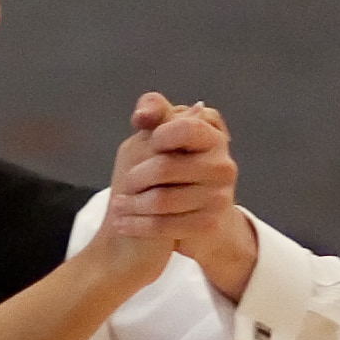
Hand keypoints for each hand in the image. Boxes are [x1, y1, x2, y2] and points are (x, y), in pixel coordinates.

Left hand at [110, 92, 256, 297]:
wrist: (194, 219)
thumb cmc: (175, 170)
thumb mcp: (166, 137)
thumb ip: (156, 114)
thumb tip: (141, 115)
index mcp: (213, 136)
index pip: (186, 128)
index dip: (159, 135)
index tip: (147, 143)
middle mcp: (222, 165)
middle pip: (165, 167)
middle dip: (135, 177)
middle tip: (123, 183)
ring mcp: (219, 196)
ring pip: (161, 199)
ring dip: (131, 204)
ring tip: (117, 205)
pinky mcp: (209, 224)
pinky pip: (163, 225)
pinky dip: (136, 225)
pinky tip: (121, 224)